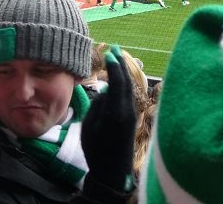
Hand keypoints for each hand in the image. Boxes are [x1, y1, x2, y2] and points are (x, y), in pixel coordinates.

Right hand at [81, 44, 135, 194]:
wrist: (113, 173)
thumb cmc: (96, 151)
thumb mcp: (89, 127)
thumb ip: (98, 105)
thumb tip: (107, 89)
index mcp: (116, 111)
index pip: (118, 82)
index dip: (115, 66)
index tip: (110, 53)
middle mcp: (127, 110)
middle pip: (127, 82)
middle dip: (122, 65)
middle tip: (116, 49)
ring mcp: (132, 114)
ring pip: (130, 88)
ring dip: (124, 72)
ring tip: (118, 59)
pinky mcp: (132, 119)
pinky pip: (130, 94)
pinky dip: (125, 82)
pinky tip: (121, 79)